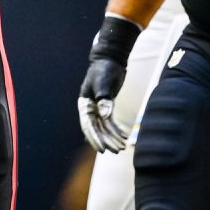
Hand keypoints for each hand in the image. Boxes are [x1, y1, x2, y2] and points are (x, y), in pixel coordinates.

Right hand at [77, 15, 142, 153]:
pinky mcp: (107, 105)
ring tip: (122, 147)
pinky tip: (124, 136)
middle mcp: (90, 107)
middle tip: (116, 151)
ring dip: (112, 137)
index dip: (94, 138)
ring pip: (104, 127)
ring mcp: (98, 107)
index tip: (102, 149)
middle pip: (97, 129)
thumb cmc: (104, 69)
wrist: (110, 59)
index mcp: (85, 103)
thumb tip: (105, 115)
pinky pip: (111, 121)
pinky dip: (116, 129)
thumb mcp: (103, 83)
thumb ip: (103, 99)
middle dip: (106, 141)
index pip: (88, 125)